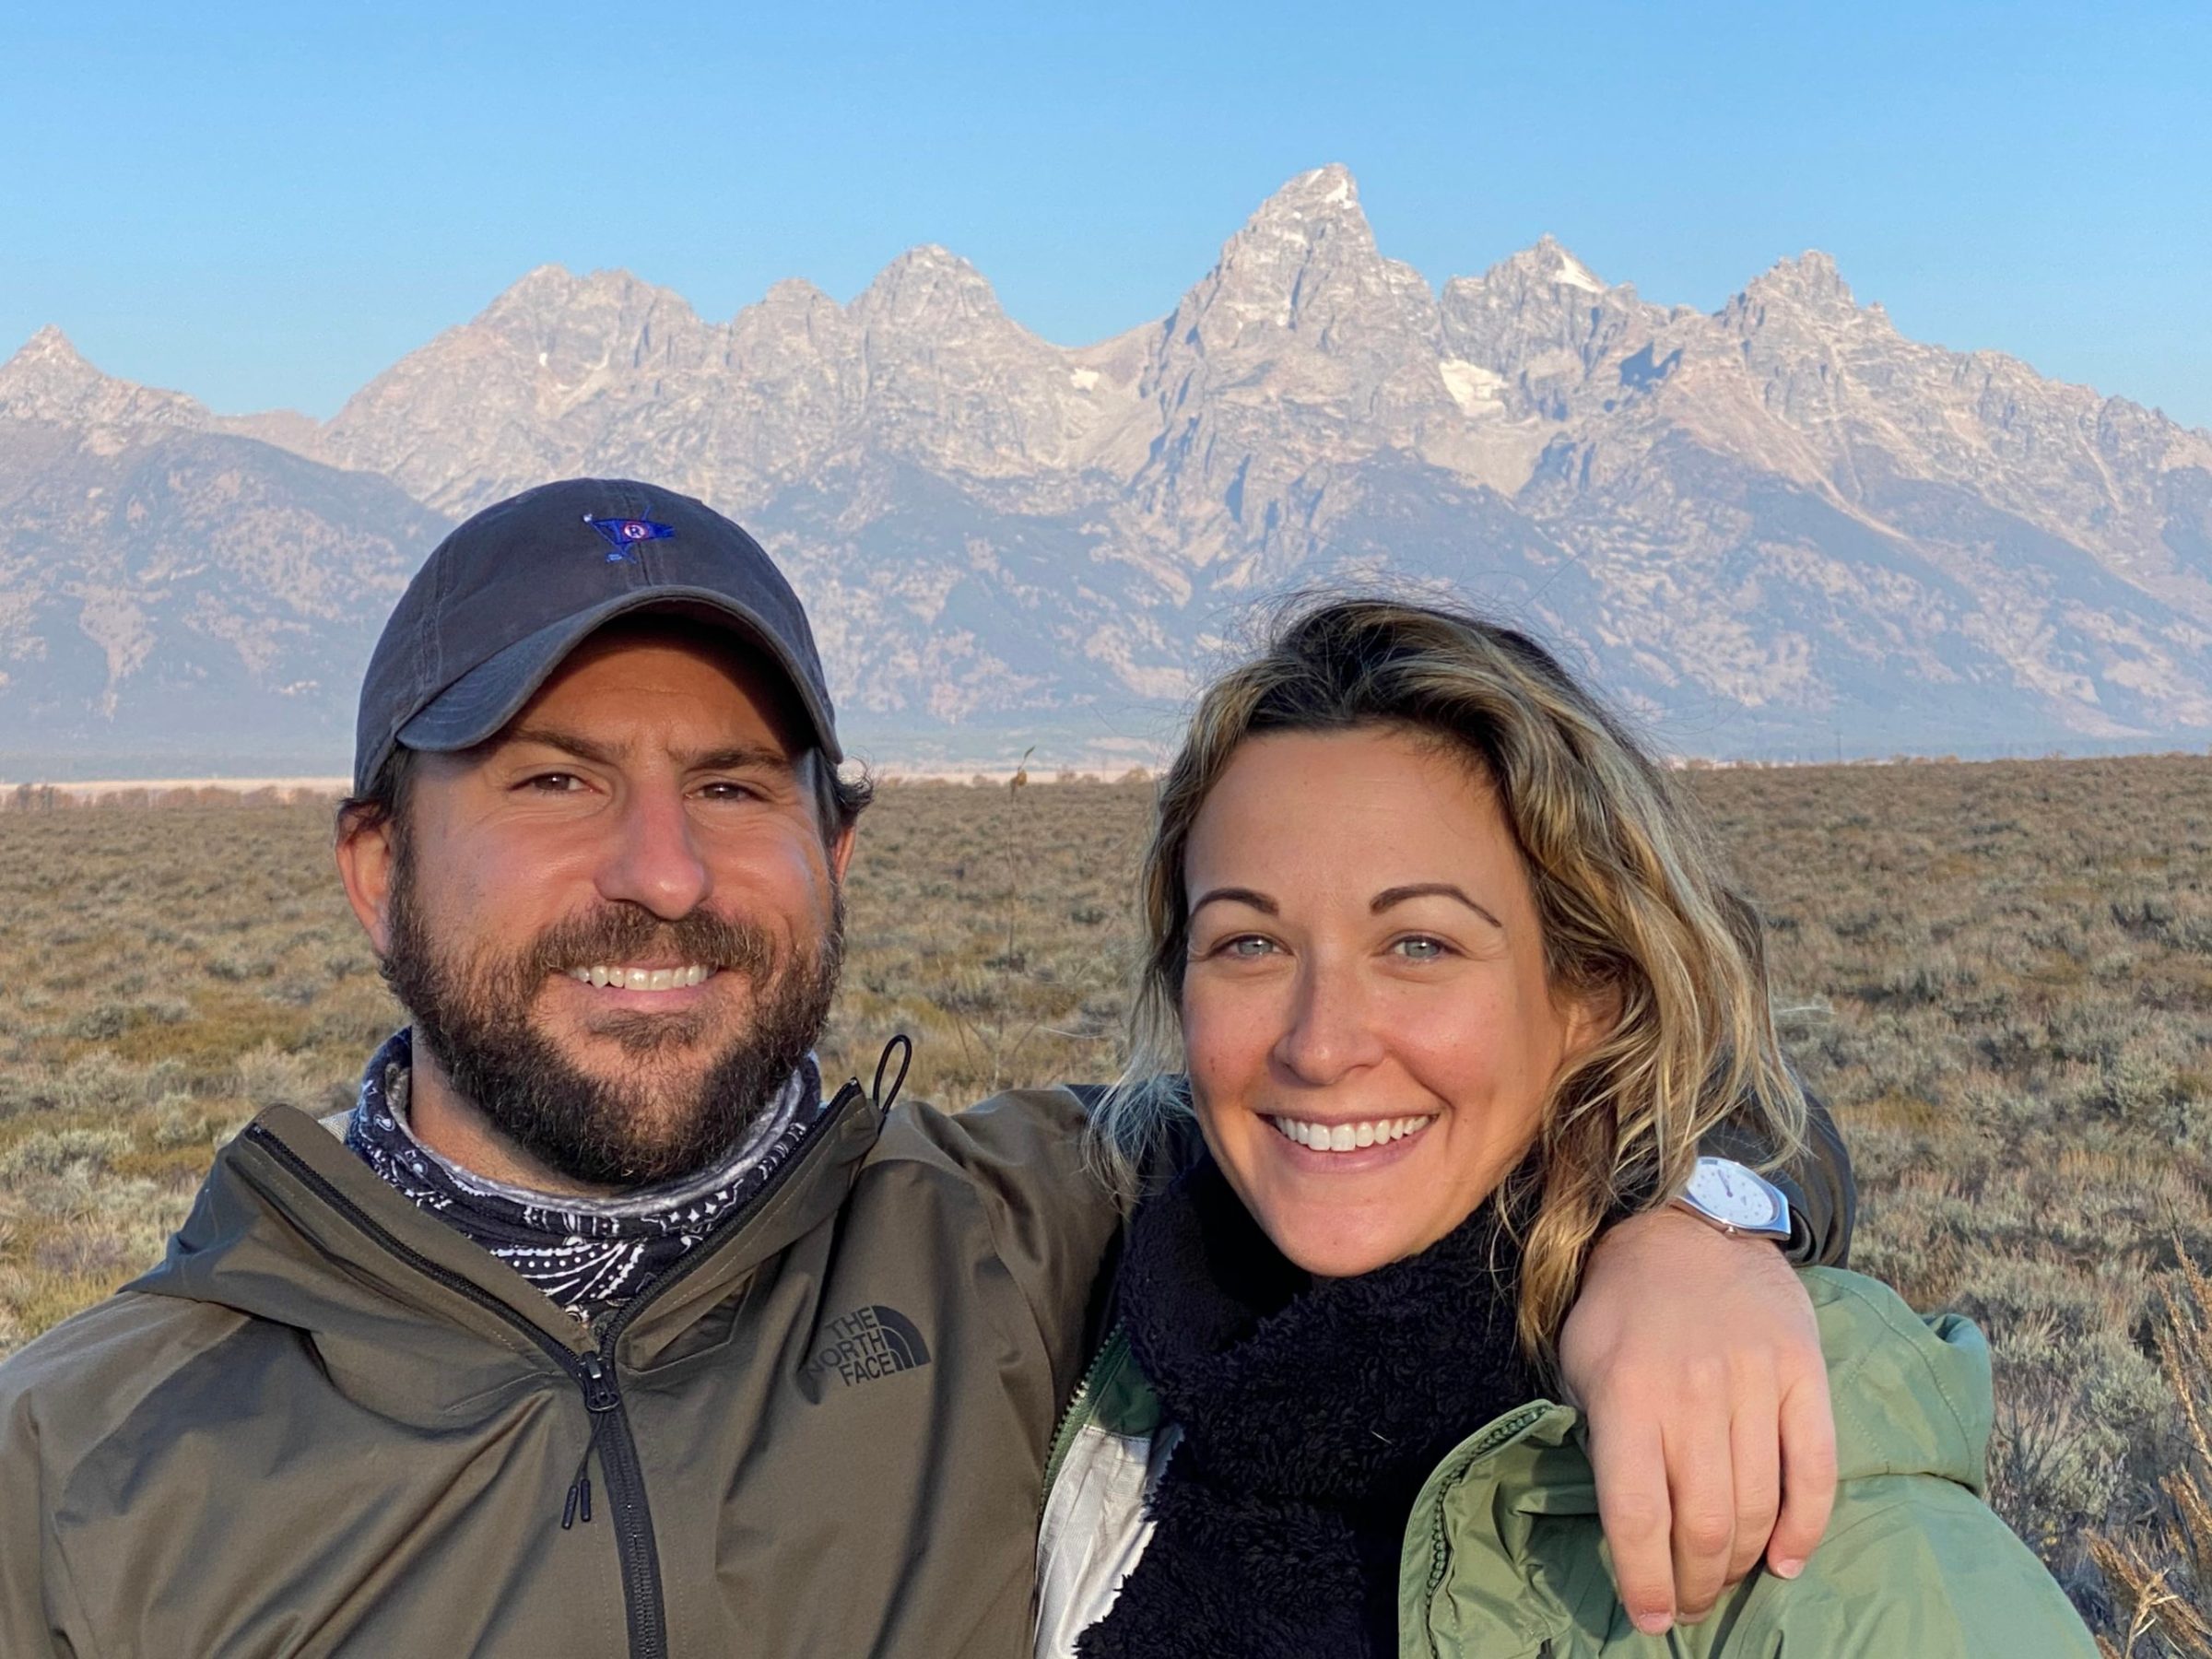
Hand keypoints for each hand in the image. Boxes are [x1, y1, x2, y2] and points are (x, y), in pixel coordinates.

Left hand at [1556, 1207, 1836, 1633]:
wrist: (1687, 1225)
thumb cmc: (1621, 1306)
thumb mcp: (1579, 1360)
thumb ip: (1597, 1435)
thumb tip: (1627, 1524)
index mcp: (1627, 1395)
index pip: (1637, 1515)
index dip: (1644, 1580)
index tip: (1649, 1618)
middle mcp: (1692, 1394)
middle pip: (1703, 1524)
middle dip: (1695, 1583)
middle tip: (1689, 1603)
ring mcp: (1755, 1383)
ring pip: (1758, 1507)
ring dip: (1742, 1563)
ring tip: (1724, 1580)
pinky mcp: (1804, 1374)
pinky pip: (1816, 1469)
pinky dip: (1806, 1527)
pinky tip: (1788, 1560)